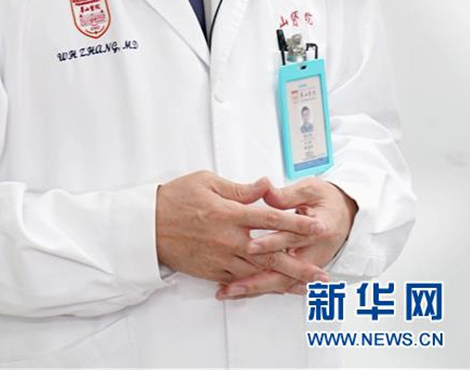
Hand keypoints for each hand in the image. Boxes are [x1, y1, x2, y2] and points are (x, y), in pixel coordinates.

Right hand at [155, 171, 329, 287]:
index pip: (271, 218)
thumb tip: (266, 185)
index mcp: (230, 213)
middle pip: (271, 254)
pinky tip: (274, 288)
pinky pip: (242, 280)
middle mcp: (229, 239)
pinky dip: (260, 285)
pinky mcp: (214, 271)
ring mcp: (222, 259)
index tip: (317, 227)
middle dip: (299, 264)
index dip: (297, 223)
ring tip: (306, 286)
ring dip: (285, 280)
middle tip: (321, 272)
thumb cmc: (176, 198)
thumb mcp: (207, 181)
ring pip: (260, 272)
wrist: (148, 226)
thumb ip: (240, 189)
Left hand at [216, 178, 357, 299]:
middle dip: (257, 280)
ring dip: (256, 288)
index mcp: (318, 230)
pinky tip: (244, 291)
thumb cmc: (328, 200)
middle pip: (284, 272)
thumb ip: (287, 195)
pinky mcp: (303, 270)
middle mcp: (314, 252)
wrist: (347, 214)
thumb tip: (266, 190)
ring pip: (281, 282)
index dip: (270, 243)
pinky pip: (282, 283)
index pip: (290, 238)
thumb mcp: (310, 189)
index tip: (250, 246)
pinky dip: (263, 288)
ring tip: (231, 291)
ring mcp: (309, 265)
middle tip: (234, 284)